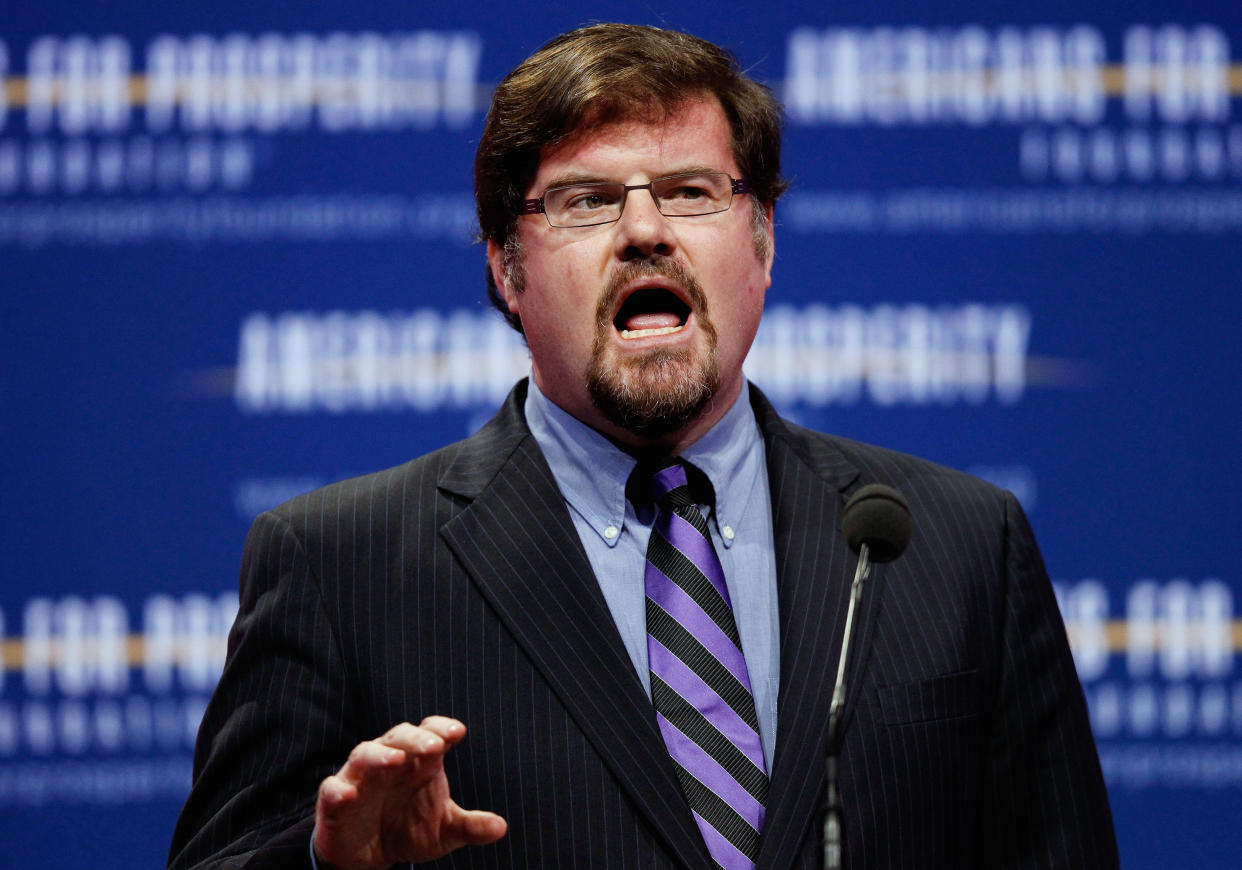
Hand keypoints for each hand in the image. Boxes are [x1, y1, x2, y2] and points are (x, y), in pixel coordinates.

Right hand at [313, 716, 506, 869]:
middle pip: (399, 737)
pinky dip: (339, 789)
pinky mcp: (335, 801)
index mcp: (418, 762)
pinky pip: (332, 788)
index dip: (441, 728)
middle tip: (434, 746)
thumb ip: (470, 827)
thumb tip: (501, 828)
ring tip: (397, 760)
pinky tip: (349, 794)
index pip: (430, 733)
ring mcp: (360, 778)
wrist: (370, 858)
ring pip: (365, 753)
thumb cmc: (409, 831)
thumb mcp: (443, 832)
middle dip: (416, 739)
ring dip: (380, 754)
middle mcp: (389, 762)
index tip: (458, 732)